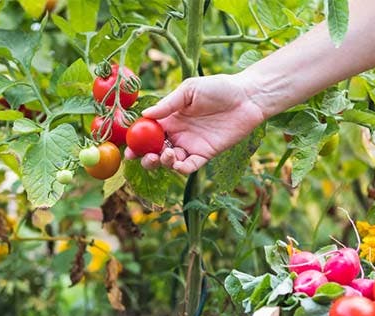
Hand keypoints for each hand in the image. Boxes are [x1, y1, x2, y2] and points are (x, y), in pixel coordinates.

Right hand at [127, 74, 265, 173]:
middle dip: (146, 157)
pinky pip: (189, 167)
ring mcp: (191, 145)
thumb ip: (168, 104)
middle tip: (143, 157)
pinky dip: (180, 168)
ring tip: (167, 153)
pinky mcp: (205, 154)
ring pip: (170, 161)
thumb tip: (146, 114)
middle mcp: (178, 134)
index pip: (147, 133)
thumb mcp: (189, 90)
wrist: (247, 97)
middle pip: (155, 151)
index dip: (136, 141)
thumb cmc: (218, 88)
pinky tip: (177, 162)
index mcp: (170, 118)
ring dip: (163, 162)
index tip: (128, 147)